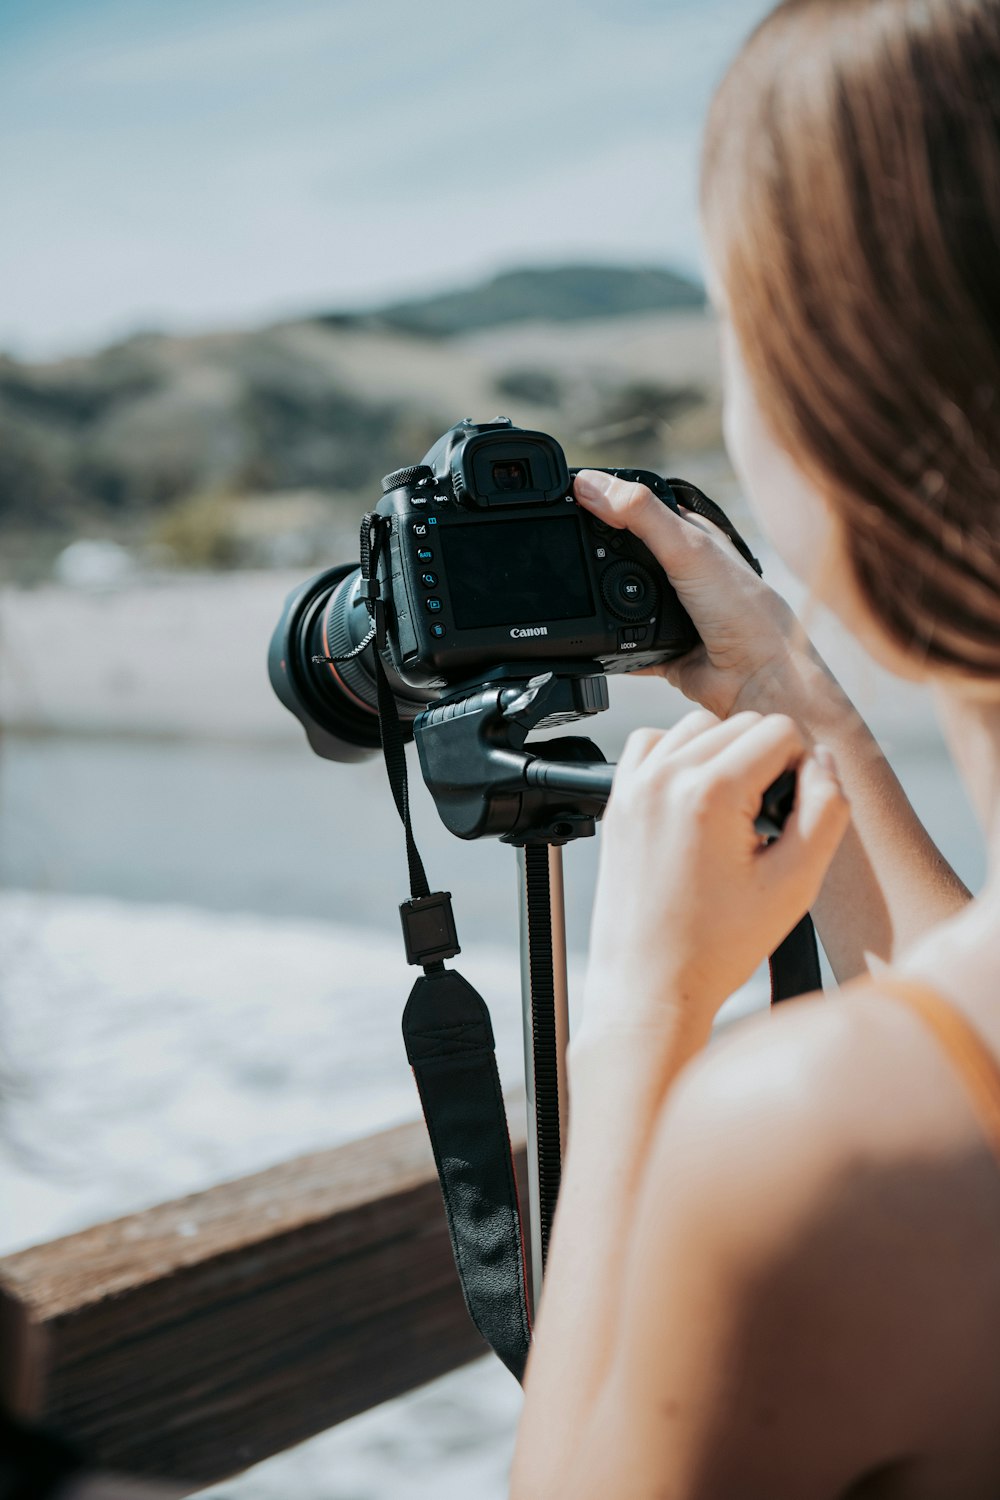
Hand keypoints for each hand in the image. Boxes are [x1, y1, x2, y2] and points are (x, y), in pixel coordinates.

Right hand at [573, 470, 805, 718]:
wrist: (757, 678)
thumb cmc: (741, 609)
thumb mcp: (687, 548)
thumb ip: (640, 514)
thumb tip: (589, 485)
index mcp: (691, 538)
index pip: (640, 509)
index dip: (607, 501)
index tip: (569, 495)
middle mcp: (680, 572)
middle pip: (623, 555)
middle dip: (595, 554)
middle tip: (563, 547)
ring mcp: (669, 612)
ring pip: (618, 600)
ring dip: (599, 600)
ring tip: (574, 592)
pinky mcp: (659, 648)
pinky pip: (619, 644)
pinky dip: (604, 644)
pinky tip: (589, 639)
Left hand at [578, 709, 848, 1046]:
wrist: (651, 986)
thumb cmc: (717, 947)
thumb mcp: (795, 883)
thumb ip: (825, 810)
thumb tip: (823, 761)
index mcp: (709, 793)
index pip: (780, 731)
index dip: (800, 769)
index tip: (789, 817)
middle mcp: (664, 778)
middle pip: (741, 725)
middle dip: (764, 763)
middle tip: (761, 826)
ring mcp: (635, 787)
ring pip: (698, 728)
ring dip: (723, 758)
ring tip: (731, 818)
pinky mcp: (618, 800)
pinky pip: (653, 743)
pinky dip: (679, 758)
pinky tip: (695, 804)